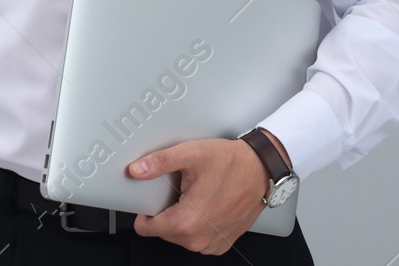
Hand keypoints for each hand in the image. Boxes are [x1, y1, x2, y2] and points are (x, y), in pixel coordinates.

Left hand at [125, 131, 290, 255]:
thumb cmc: (232, 163)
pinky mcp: (221, 243)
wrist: (261, 171)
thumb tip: (136, 170)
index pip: (146, 228)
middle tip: (180, 190)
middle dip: (166, 211)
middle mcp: (199, 239)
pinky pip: (197, 238)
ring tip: (195, 196)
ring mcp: (211, 244)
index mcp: (188, 221)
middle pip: (162, 231)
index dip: (144, 211)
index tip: (151, 199)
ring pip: (179, 236)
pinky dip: (198, 224)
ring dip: (182, 218)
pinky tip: (207, 206)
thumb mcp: (192, 154)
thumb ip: (160, 162)